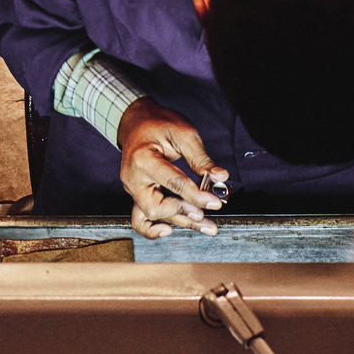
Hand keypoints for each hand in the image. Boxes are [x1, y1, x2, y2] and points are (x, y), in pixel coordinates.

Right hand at [117, 98, 228, 239]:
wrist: (135, 122)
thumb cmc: (157, 124)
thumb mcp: (183, 133)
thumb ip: (201, 158)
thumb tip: (220, 177)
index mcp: (143, 158)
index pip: (173, 183)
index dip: (196, 195)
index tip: (215, 201)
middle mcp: (133, 178)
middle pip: (157, 207)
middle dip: (185, 211)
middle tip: (208, 212)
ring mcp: (133, 189)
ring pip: (152, 216)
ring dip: (181, 223)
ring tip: (206, 227)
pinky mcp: (136, 196)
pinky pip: (139, 220)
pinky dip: (152, 230)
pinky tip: (170, 231)